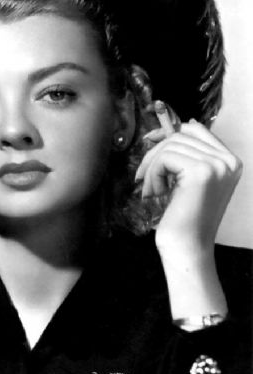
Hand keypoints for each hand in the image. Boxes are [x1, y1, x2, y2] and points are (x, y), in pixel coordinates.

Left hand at [135, 120, 241, 263]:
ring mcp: (218, 165)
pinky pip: (165, 158)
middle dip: (155, 154)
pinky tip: (154, 193)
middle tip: (142, 177)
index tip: (149, 142)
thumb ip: (188, 154)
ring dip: (152, 167)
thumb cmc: (184, 216)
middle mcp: (229, 161)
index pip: (197, 129)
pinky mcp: (202, 172)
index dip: (169, 132)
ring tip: (151, 190)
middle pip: (180, 136)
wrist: (187, 247)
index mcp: (230, 161)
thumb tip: (178, 126)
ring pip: (170, 146)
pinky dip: (153, 174)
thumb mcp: (189, 180)